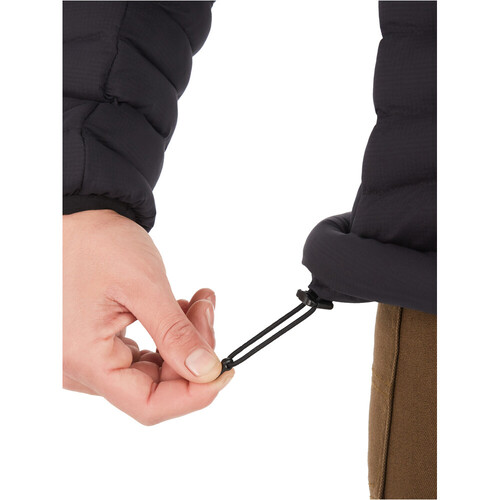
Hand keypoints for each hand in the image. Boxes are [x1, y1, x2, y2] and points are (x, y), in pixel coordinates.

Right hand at [63, 210, 233, 424]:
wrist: (79, 219)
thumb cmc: (99, 244)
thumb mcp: (144, 286)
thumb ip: (175, 333)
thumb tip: (207, 371)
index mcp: (85, 360)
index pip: (149, 405)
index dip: (194, 394)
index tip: (225, 369)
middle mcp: (81, 369)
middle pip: (155, 386)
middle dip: (193, 353)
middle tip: (208, 309)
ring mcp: (89, 359)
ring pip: (154, 371)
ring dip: (184, 340)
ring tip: (199, 301)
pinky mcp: (100, 346)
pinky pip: (143, 356)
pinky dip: (169, 335)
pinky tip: (182, 308)